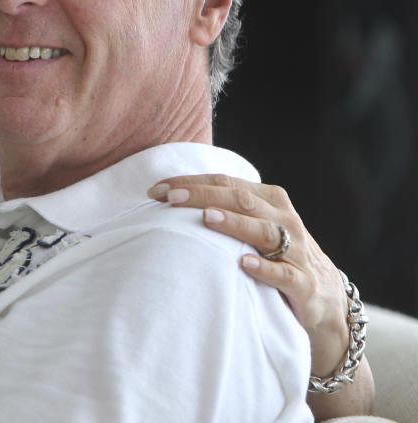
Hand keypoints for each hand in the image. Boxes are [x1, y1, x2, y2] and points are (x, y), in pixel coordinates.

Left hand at [148, 175, 373, 418]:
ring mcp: (297, 252)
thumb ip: (224, 210)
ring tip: (206, 218)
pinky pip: (285, 274)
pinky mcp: (304, 285)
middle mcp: (284, 220)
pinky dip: (265, 268)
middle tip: (170, 198)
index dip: (191, 182)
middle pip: (241, 200)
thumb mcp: (253, 227)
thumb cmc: (277, 256)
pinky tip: (244, 265)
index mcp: (269, 201)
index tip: (156, 189)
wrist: (325, 300)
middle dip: (203, 196)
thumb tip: (169, 198)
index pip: (225, 182)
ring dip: (234, 223)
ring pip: (264, 232)